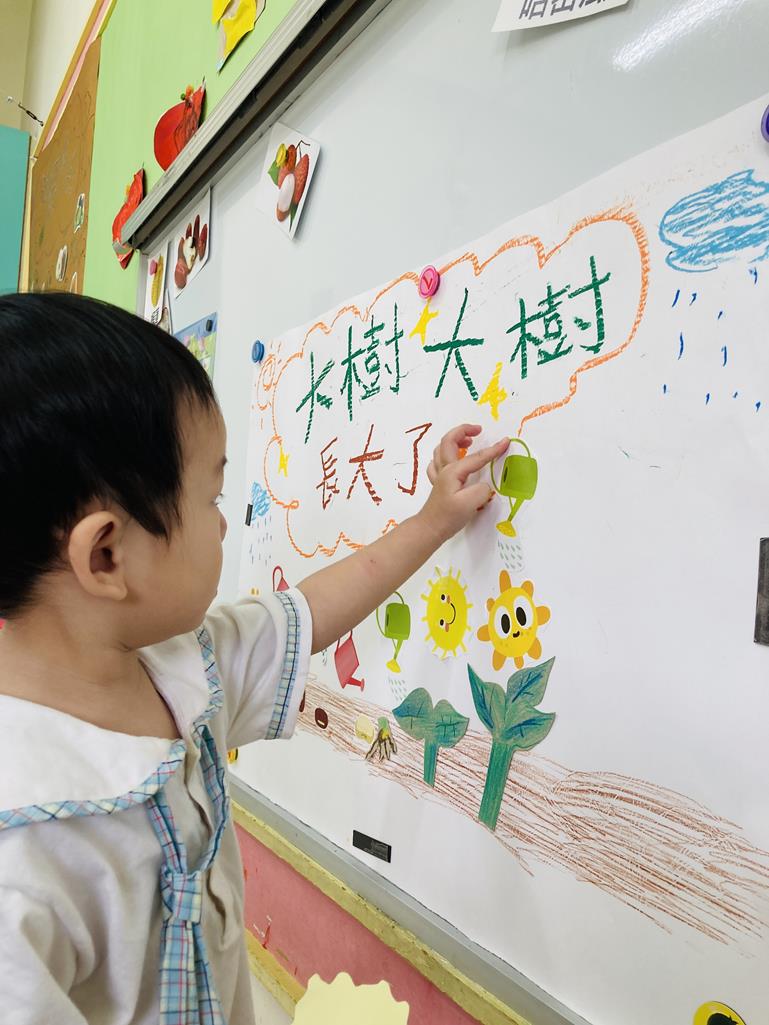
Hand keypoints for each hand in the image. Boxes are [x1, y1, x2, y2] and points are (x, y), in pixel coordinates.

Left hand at [420, 424, 509, 543]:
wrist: (430, 529)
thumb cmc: (449, 516)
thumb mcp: (471, 503)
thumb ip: (482, 490)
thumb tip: (485, 485)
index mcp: (453, 472)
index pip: (476, 457)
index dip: (493, 449)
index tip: (506, 441)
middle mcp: (444, 470)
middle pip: (448, 441)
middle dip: (463, 431)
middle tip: (478, 430)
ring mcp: (439, 476)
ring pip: (441, 450)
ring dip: (454, 441)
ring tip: (468, 442)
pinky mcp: (439, 484)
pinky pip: (437, 463)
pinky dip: (444, 456)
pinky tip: (451, 460)